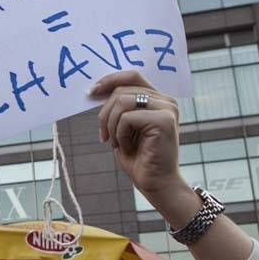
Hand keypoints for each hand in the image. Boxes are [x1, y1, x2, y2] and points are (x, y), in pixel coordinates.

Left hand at [90, 72, 194, 219]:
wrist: (155, 183)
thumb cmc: (139, 158)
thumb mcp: (123, 128)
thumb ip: (118, 107)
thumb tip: (96, 90)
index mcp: (157, 99)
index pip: (132, 76)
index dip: (109, 80)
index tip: (91, 92)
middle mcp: (166, 100)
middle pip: (122, 90)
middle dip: (104, 113)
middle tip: (104, 136)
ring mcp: (167, 108)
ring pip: (122, 101)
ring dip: (111, 125)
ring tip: (115, 143)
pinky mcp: (164, 120)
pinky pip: (126, 118)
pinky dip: (119, 135)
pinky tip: (125, 148)